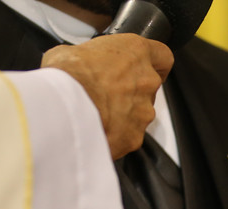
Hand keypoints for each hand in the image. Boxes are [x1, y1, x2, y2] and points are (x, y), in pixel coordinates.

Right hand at [41, 34, 172, 159]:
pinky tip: (96, 131)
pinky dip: (116, 136)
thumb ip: (87, 58)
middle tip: (106, 94)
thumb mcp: (70, 52)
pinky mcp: (136, 137)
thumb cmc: (69, 75)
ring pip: (140, 115)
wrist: (65, 108)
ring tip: (97, 115)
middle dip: (131, 92)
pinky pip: (129, 136)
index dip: (155, 63)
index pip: (162, 56)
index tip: (145, 68)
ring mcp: (144, 112)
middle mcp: (146, 82)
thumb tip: (76, 66)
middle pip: (148, 89)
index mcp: (136, 53)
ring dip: (123, 115)